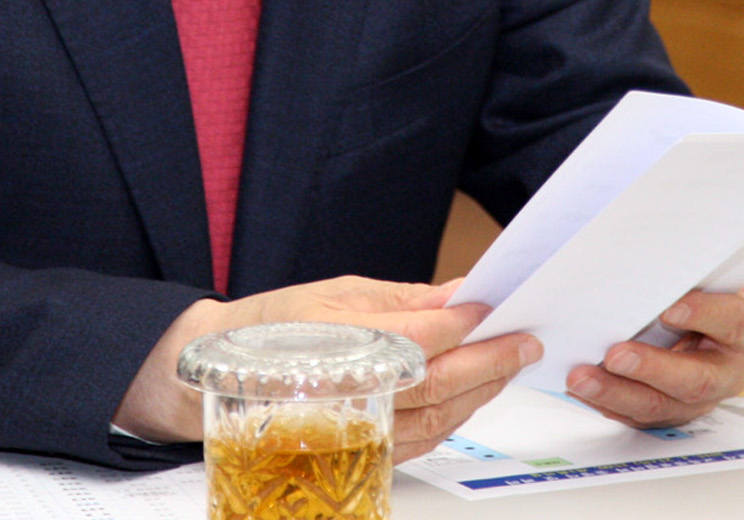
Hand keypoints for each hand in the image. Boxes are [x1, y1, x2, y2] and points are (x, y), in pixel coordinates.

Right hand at [115, 275, 540, 459]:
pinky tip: (476, 394)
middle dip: (493, 360)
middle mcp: (346, 390)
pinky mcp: (358, 453)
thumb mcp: (338, 291)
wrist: (215, 375)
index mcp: (338, 340)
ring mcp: (351, 429)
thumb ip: (406, 298)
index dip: (466, 323)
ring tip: (511, 362)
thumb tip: (463, 292)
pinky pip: (422, 440)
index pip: (421, 335)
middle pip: (439, 382)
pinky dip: (457, 417)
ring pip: (438, 418)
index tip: (499, 305)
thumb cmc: (275, 326)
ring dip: (484, 391)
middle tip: (528, 340)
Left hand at [563, 279, 743, 427]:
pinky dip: (607, 402)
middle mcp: (731, 370)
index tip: (670, 309)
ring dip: (617, 393)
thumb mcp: (718, 267)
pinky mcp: (674, 410)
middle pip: (696, 379)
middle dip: (652, 369)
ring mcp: (703, 397)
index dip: (705, 315)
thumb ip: (693, 264)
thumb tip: (650, 247)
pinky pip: (638, 415)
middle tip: (616, 355)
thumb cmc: (717, 286)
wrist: (724, 316)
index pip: (734, 322)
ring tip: (582, 378)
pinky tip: (583, 389)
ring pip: (662, 405)